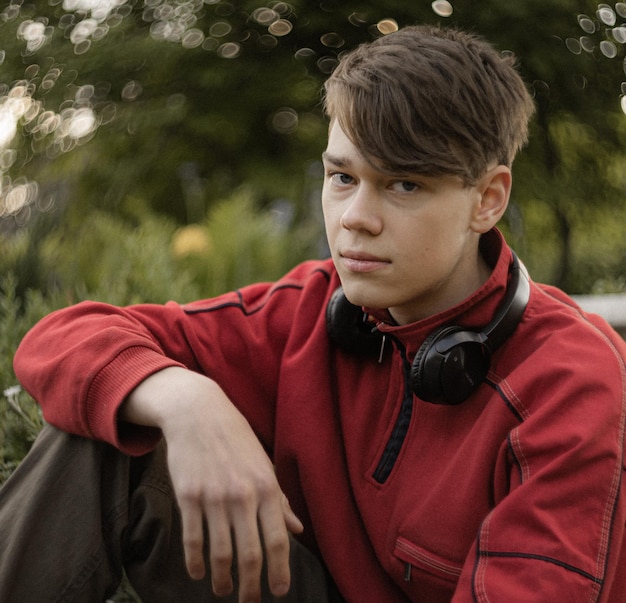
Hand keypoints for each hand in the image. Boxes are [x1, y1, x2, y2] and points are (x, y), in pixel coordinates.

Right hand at [120, 367, 303, 601]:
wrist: (199, 413)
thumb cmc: (237, 440)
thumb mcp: (264, 465)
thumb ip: (280, 500)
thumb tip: (297, 530)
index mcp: (267, 487)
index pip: (277, 540)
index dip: (280, 572)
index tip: (279, 592)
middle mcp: (243, 495)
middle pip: (250, 554)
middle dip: (251, 587)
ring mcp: (213, 497)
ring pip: (220, 553)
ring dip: (222, 579)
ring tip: (223, 591)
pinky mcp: (188, 496)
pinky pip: (192, 538)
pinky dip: (195, 561)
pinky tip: (198, 573)